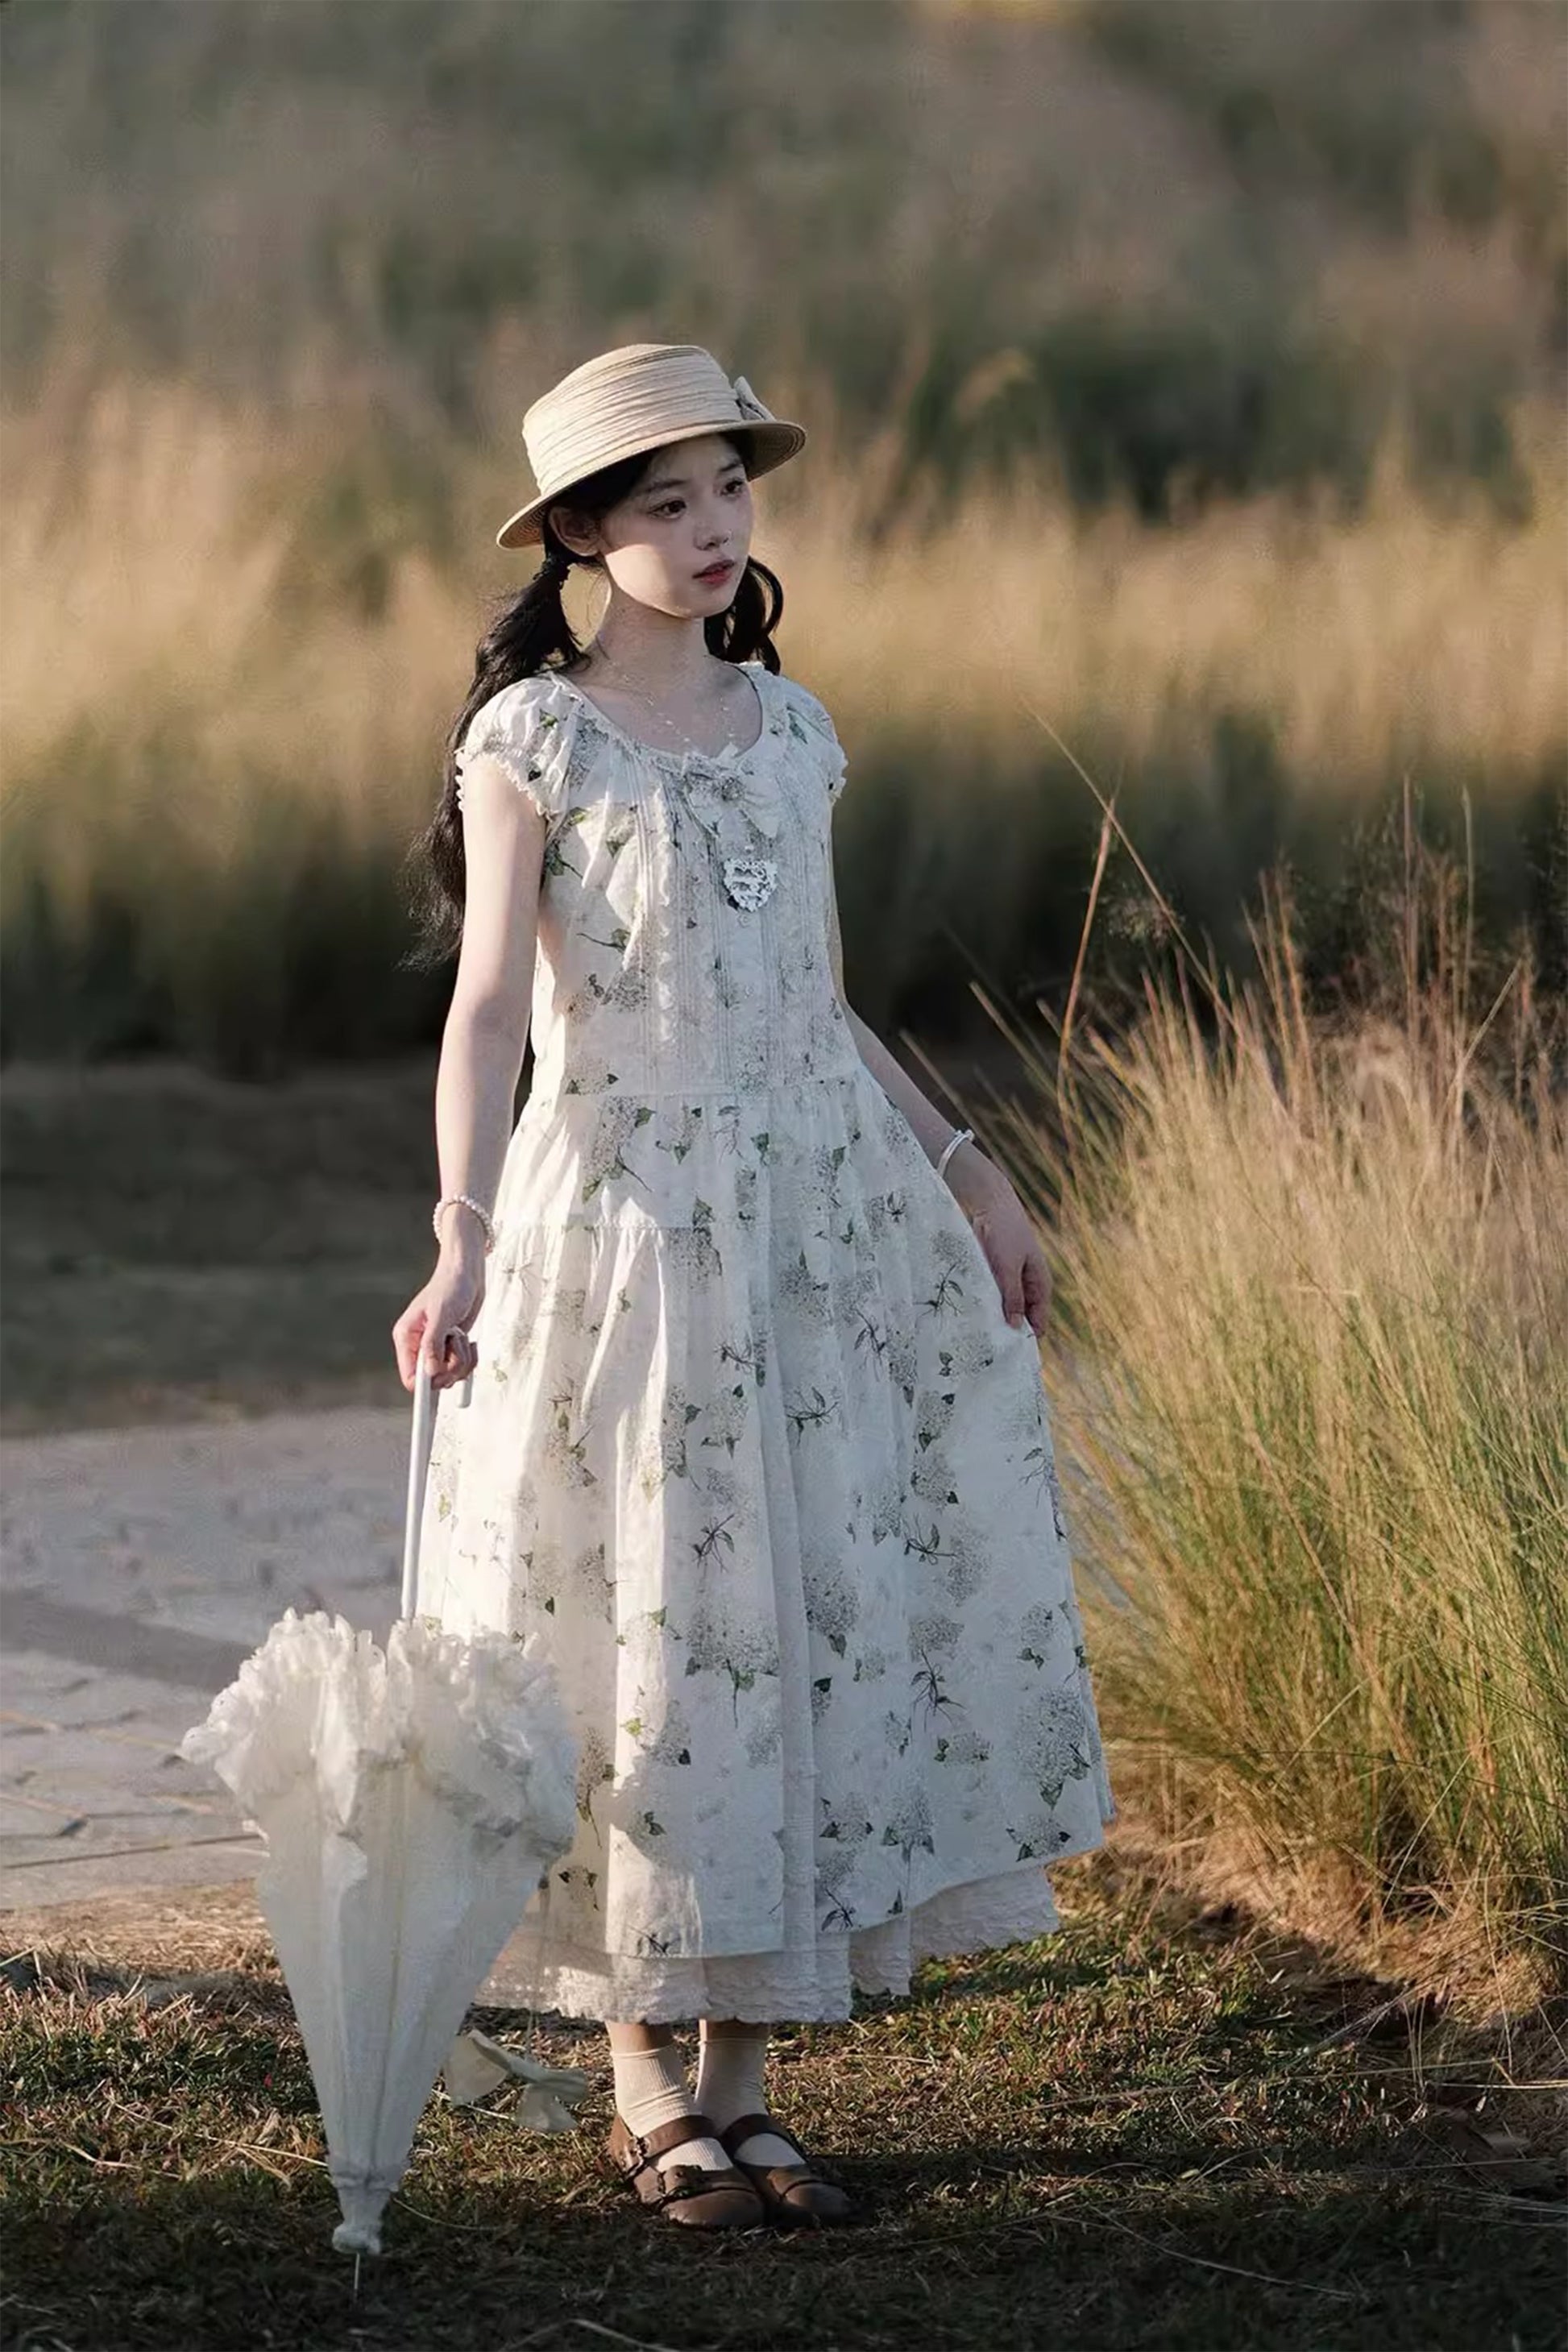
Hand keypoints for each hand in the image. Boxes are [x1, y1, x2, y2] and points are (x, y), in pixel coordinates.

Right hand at [392, 1257, 484, 1391]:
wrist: (467, 1273)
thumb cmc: (450, 1286)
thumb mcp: (441, 1315)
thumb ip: (433, 1345)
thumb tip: (430, 1371)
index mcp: (406, 1338)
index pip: (410, 1376)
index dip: (425, 1384)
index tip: (441, 1383)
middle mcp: (419, 1346)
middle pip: (434, 1380)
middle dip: (451, 1367)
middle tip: (456, 1345)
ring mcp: (437, 1348)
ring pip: (451, 1374)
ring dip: (463, 1359)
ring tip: (461, 1337)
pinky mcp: (452, 1348)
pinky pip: (463, 1367)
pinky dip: (470, 1358)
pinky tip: (470, 1341)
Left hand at [945, 1154, 1051, 1337]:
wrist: (991, 1204)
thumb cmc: (1005, 1233)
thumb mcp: (1008, 1267)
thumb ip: (1012, 1297)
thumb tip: (1017, 1327)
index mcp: (1040, 1285)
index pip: (1038, 1323)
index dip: (1027, 1339)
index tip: (1009, 1355)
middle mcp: (1029, 1287)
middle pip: (1022, 1319)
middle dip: (1008, 1331)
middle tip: (989, 1350)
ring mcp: (1013, 1281)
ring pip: (1006, 1309)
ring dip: (995, 1318)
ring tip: (979, 1337)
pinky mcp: (997, 1276)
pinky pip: (994, 1297)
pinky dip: (987, 1305)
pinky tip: (973, 1316)